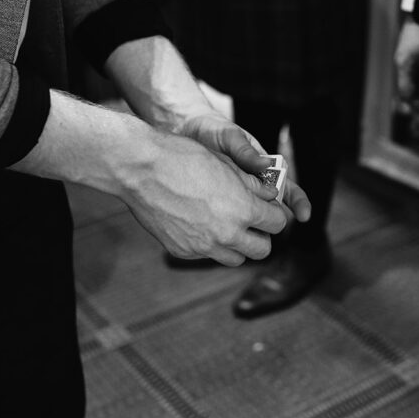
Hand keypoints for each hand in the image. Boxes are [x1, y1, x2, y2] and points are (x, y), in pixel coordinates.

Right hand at [125, 128, 294, 265]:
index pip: (277, 223)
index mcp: (244, 209)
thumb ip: (253, 185)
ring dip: (237, 245)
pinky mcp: (183, 251)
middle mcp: (227, 234)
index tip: (266, 208)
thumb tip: (270, 195)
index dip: (274, 214)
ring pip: (236, 259)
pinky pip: (207, 255)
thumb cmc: (184, 158)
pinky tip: (200, 223)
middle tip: (251, 220)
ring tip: (227, 224)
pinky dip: (210, 244)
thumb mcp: (226, 164)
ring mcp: (204, 246)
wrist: (141, 169)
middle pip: (262, 250)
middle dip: (261, 235)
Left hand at [175, 112, 311, 223]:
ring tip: (245, 232)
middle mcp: (254, 186)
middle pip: (273, 210)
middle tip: (270, 228)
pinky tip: (221, 232)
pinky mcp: (219, 202)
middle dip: (275, 221)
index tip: (303, 215)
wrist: (185, 132)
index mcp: (265, 169)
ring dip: (252, 226)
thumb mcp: (229, 136)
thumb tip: (266, 164)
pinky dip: (228, 225)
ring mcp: (236, 196)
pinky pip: (227, 218)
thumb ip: (244, 150)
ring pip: (251, 218)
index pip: (288, 189)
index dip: (299, 202)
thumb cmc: (213, 130)